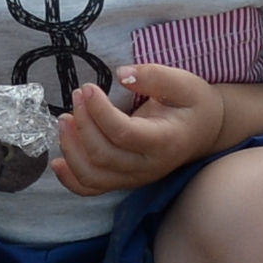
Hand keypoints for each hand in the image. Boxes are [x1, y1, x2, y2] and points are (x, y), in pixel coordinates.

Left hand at [55, 63, 231, 196]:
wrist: (204, 131)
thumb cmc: (192, 104)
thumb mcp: (182, 82)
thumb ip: (153, 76)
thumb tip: (121, 74)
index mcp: (164, 141)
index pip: (123, 133)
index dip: (99, 111)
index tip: (88, 87)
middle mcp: (149, 166)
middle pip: (103, 156)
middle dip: (82, 125)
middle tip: (77, 96)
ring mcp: (135, 178)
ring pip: (93, 177)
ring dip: (71, 150)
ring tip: (64, 120)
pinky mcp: (124, 180)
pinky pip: (92, 188)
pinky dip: (70, 178)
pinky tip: (57, 161)